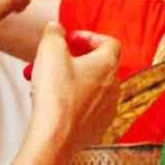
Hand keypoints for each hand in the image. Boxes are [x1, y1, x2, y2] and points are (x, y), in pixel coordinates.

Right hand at [26, 23, 121, 153]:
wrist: (55, 137)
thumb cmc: (56, 94)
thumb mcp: (50, 51)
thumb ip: (54, 33)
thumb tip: (56, 27)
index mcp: (108, 64)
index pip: (110, 42)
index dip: (90, 37)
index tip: (71, 40)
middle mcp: (114, 86)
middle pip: (100, 65)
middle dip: (77, 60)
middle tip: (57, 61)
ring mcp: (108, 108)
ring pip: (92, 87)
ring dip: (74, 80)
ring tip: (50, 82)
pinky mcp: (98, 126)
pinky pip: (88, 107)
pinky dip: (74, 101)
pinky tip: (55, 103)